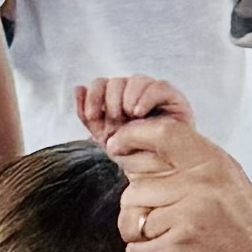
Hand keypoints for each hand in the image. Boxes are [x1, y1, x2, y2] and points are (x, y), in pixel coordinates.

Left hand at [70, 73, 198, 148]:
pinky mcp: (173, 98)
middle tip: (115, 118)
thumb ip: (88, 116)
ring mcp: (153, 95)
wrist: (160, 171)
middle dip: (111, 99)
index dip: (93, 95)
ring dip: (128, 97)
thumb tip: (78, 88)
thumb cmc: (134, 153)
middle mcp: (134, 94)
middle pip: (116, 81)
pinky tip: (139, 112)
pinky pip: (158, 86)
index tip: (92, 115)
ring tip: (131, 115)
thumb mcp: (105, 138)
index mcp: (116, 101)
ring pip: (136, 79)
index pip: (100, 84)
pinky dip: (146, 96)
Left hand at [112, 121, 251, 251]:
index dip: (132, 135)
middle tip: (165, 225)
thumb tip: (144, 149)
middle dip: (141, 209)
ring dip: (143, 236)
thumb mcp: (230, 184)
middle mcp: (199, 187)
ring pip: (132, 220)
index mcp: (214, 165)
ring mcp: (184, 220)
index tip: (117, 144)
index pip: (164, 134)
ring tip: (171, 243)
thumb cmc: (246, 233)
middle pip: (136, 188)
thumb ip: (194, 166)